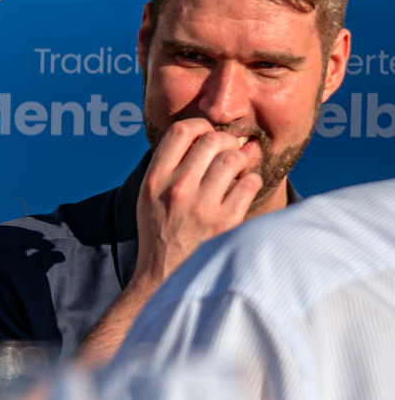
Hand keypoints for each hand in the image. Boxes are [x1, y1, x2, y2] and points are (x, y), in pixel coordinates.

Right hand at [135, 117, 264, 287]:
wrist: (163, 273)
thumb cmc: (159, 230)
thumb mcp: (148, 196)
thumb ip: (167, 166)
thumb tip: (202, 136)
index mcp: (155, 179)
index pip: (181, 130)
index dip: (200, 126)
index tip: (207, 135)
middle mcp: (177, 189)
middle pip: (212, 139)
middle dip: (226, 141)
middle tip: (228, 152)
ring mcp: (201, 205)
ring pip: (233, 159)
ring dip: (241, 160)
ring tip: (237, 170)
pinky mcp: (224, 221)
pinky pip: (250, 184)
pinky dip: (251, 181)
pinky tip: (243, 188)